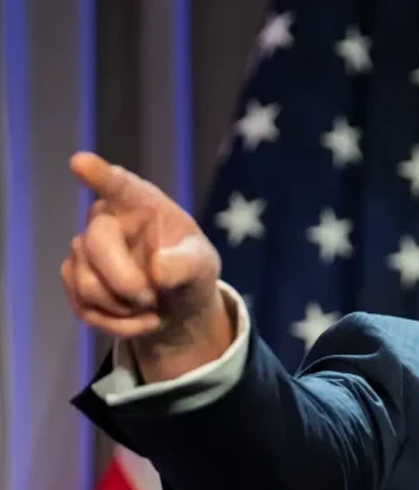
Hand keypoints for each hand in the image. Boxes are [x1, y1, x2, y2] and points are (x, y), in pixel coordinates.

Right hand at [60, 152, 230, 378]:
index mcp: (142, 203)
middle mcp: (107, 219)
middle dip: (126, 283)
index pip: (118, 185)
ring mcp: (85, 249)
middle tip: (153, 297)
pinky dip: (117, 324)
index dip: (100, 175)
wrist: (176, 305)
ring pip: (87, 284)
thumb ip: (185, 265)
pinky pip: (84, 307)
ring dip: (125, 308)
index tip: (80, 162)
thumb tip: (156, 270)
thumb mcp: (202, 267)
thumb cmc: (190, 271)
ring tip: (151, 305)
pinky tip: (138, 319)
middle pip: (95, 245)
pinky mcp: (74, 279)